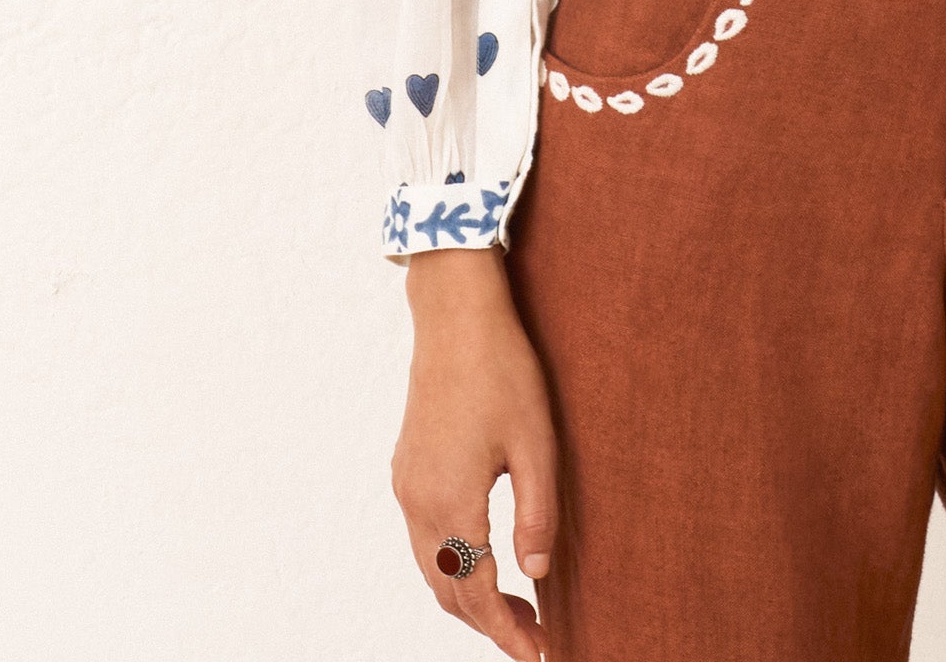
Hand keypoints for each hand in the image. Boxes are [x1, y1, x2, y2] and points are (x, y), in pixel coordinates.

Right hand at [391, 246, 560, 658]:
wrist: (454, 316)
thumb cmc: (503, 371)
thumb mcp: (537, 442)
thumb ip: (537, 514)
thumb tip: (537, 576)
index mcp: (452, 501)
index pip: (478, 593)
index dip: (508, 632)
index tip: (541, 654)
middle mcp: (418, 503)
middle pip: (448, 591)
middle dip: (490, 623)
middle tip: (535, 638)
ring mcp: (406, 487)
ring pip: (431, 569)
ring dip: (468, 597)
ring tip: (515, 608)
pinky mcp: (405, 470)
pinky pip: (423, 540)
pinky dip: (450, 566)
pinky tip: (483, 561)